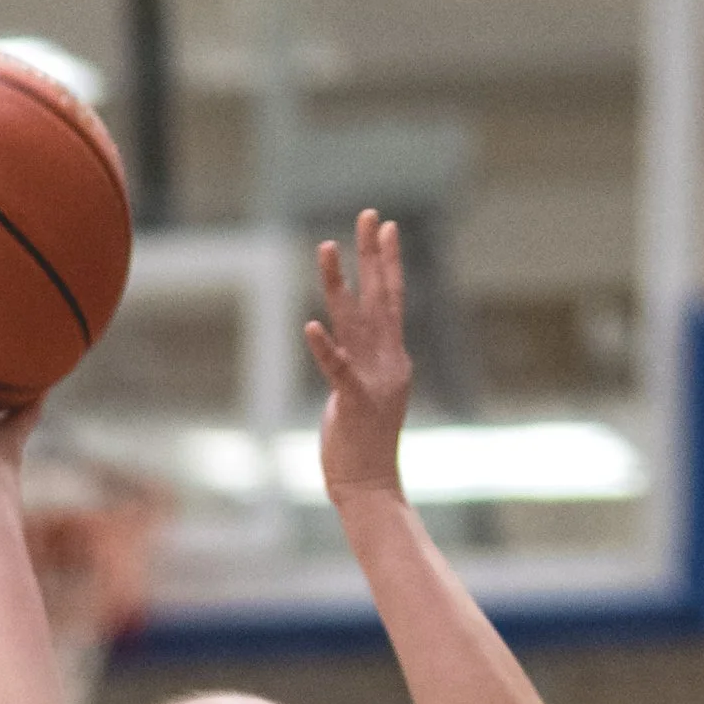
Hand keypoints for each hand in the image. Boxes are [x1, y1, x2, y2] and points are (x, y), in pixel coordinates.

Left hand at [307, 211, 412, 504]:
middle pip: (380, 297)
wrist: (371, 487)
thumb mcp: (369, 393)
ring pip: (353, 321)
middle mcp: (388, 362)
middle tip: (369, 215)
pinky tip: (310, 326)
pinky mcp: (353, 402)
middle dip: (373, 254)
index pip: (393, 299)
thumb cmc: (366, 445)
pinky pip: (336, 369)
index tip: (386, 227)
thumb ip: (362, 362)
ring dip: (339, 282)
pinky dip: (323, 348)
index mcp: (394, 358)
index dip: (388, 261)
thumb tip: (349, 341)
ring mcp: (373, 381)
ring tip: (326, 246)